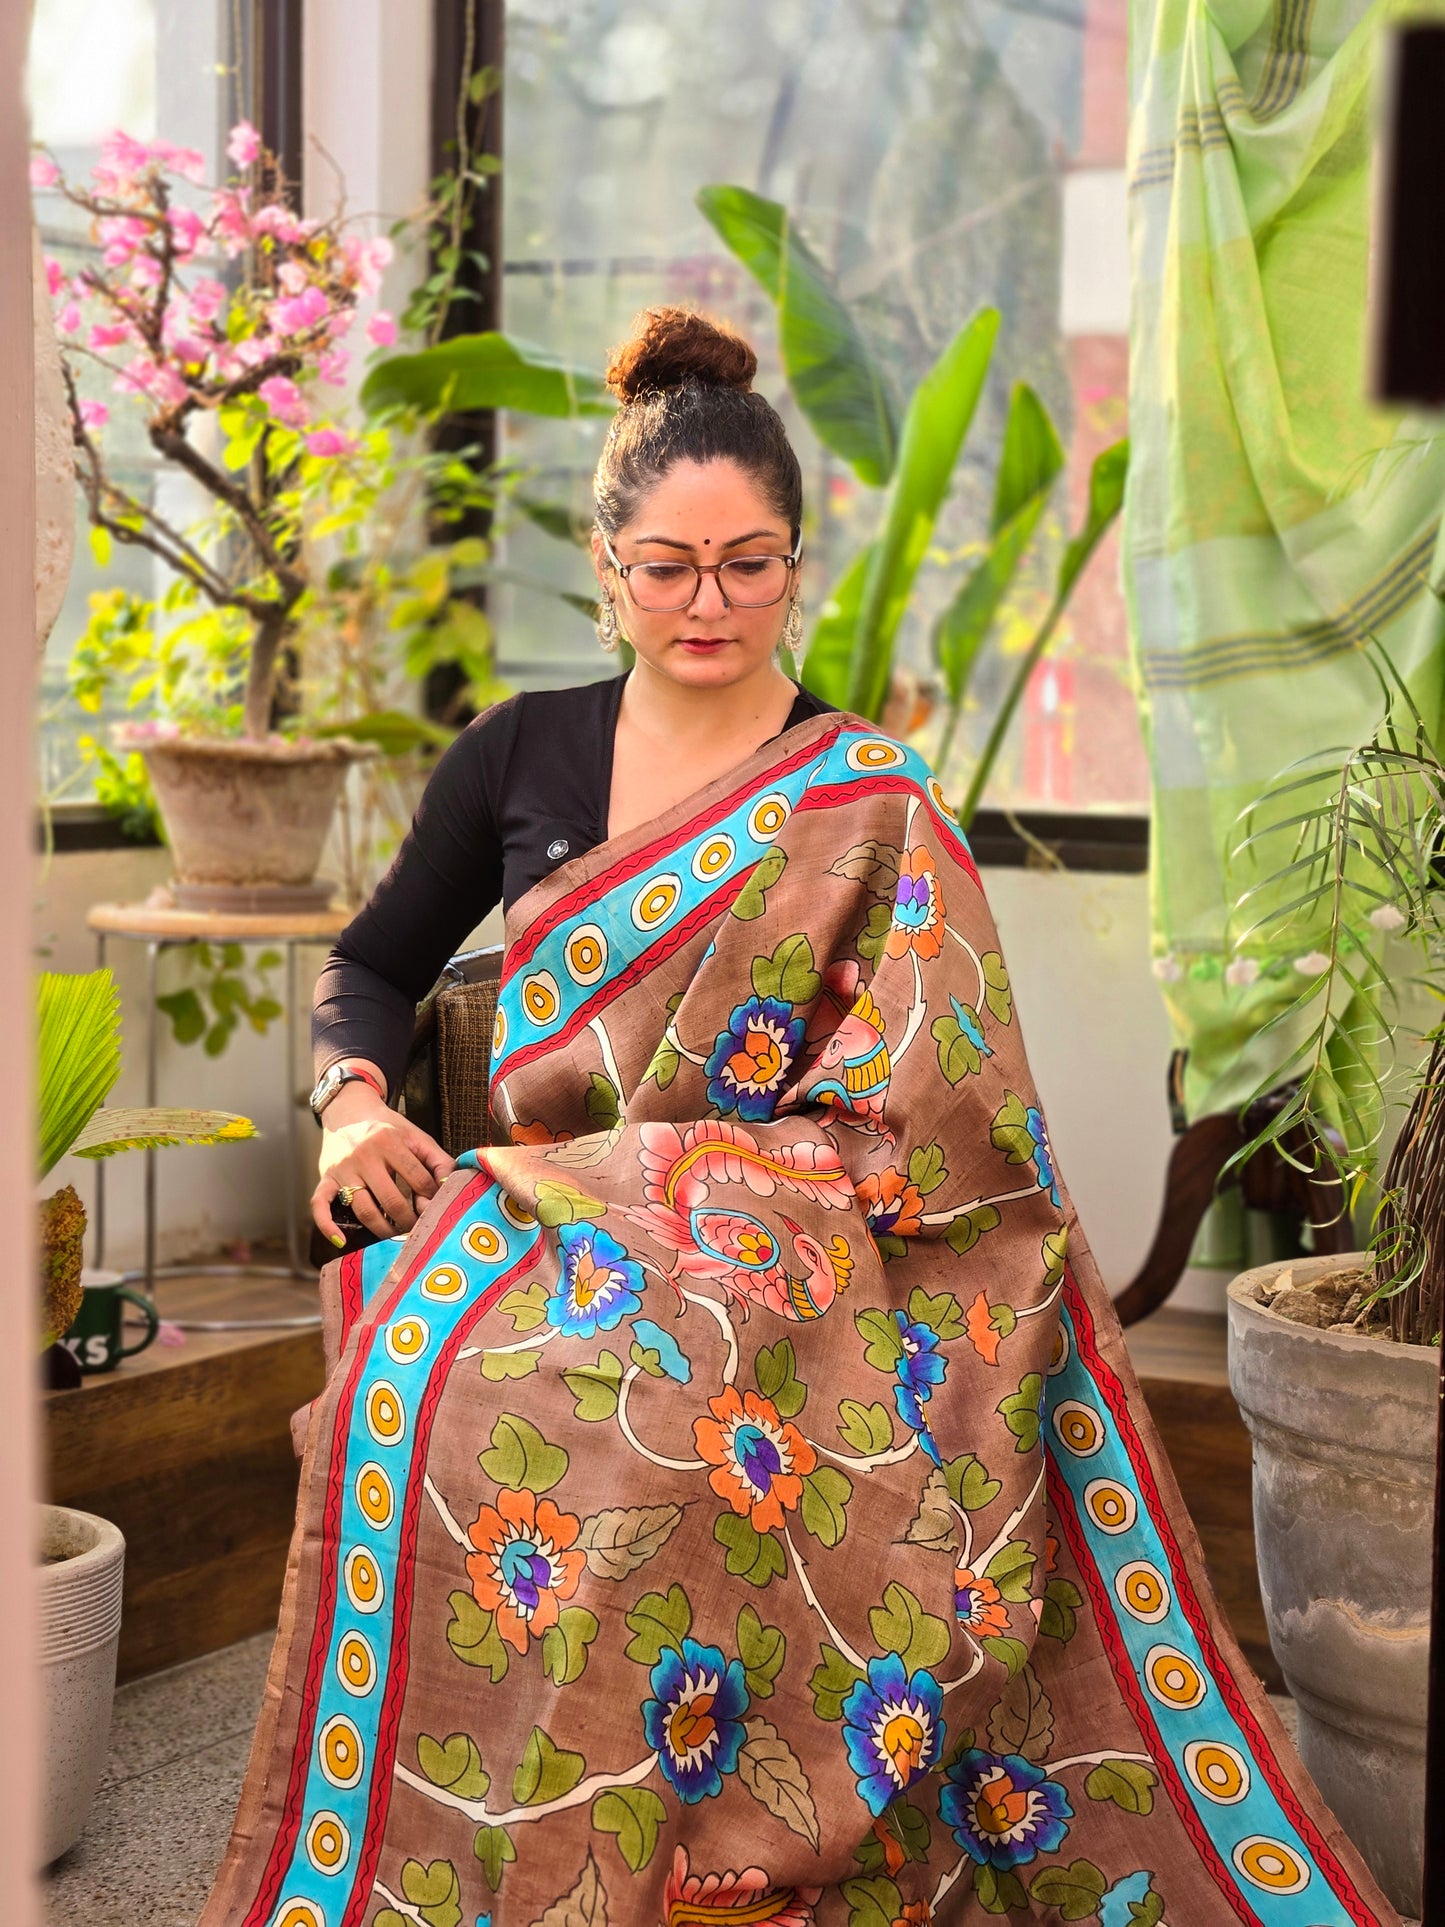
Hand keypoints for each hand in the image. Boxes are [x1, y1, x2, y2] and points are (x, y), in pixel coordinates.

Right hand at [311, 1087, 455, 1245]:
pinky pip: (320, 1205)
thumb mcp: (416, 1137)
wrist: (349, 1111)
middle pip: (392, 1200)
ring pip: (363, 1209)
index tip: (436, 1209)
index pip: (419, 1180)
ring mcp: (343, 1168)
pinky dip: (327, 1225)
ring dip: (382, 1229)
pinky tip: (341, 1241)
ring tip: (394, 1235)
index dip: (431, 1198)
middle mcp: (364, 1154)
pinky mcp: (325, 1177)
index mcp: (390, 1141)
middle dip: (409, 1221)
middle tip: (417, 1230)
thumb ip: (438, 1160)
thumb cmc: (390, 1129)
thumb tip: (451, 1188)